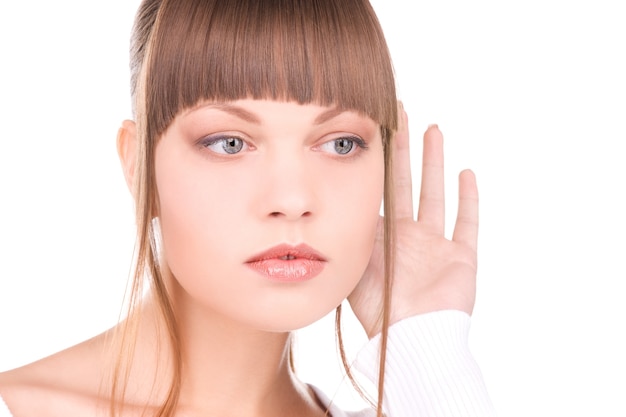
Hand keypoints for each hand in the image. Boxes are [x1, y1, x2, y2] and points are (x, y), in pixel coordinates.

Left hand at [348, 105, 478, 337]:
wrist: (409, 339)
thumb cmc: (377, 307)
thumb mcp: (354, 260)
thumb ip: (347, 229)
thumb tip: (323, 196)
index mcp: (381, 236)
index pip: (378, 188)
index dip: (377, 160)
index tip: (375, 128)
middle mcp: (407, 235)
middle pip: (406, 182)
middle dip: (403, 149)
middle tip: (402, 114)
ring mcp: (435, 245)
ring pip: (435, 193)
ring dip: (434, 162)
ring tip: (433, 130)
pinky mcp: (461, 257)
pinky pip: (467, 222)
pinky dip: (468, 199)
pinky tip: (466, 173)